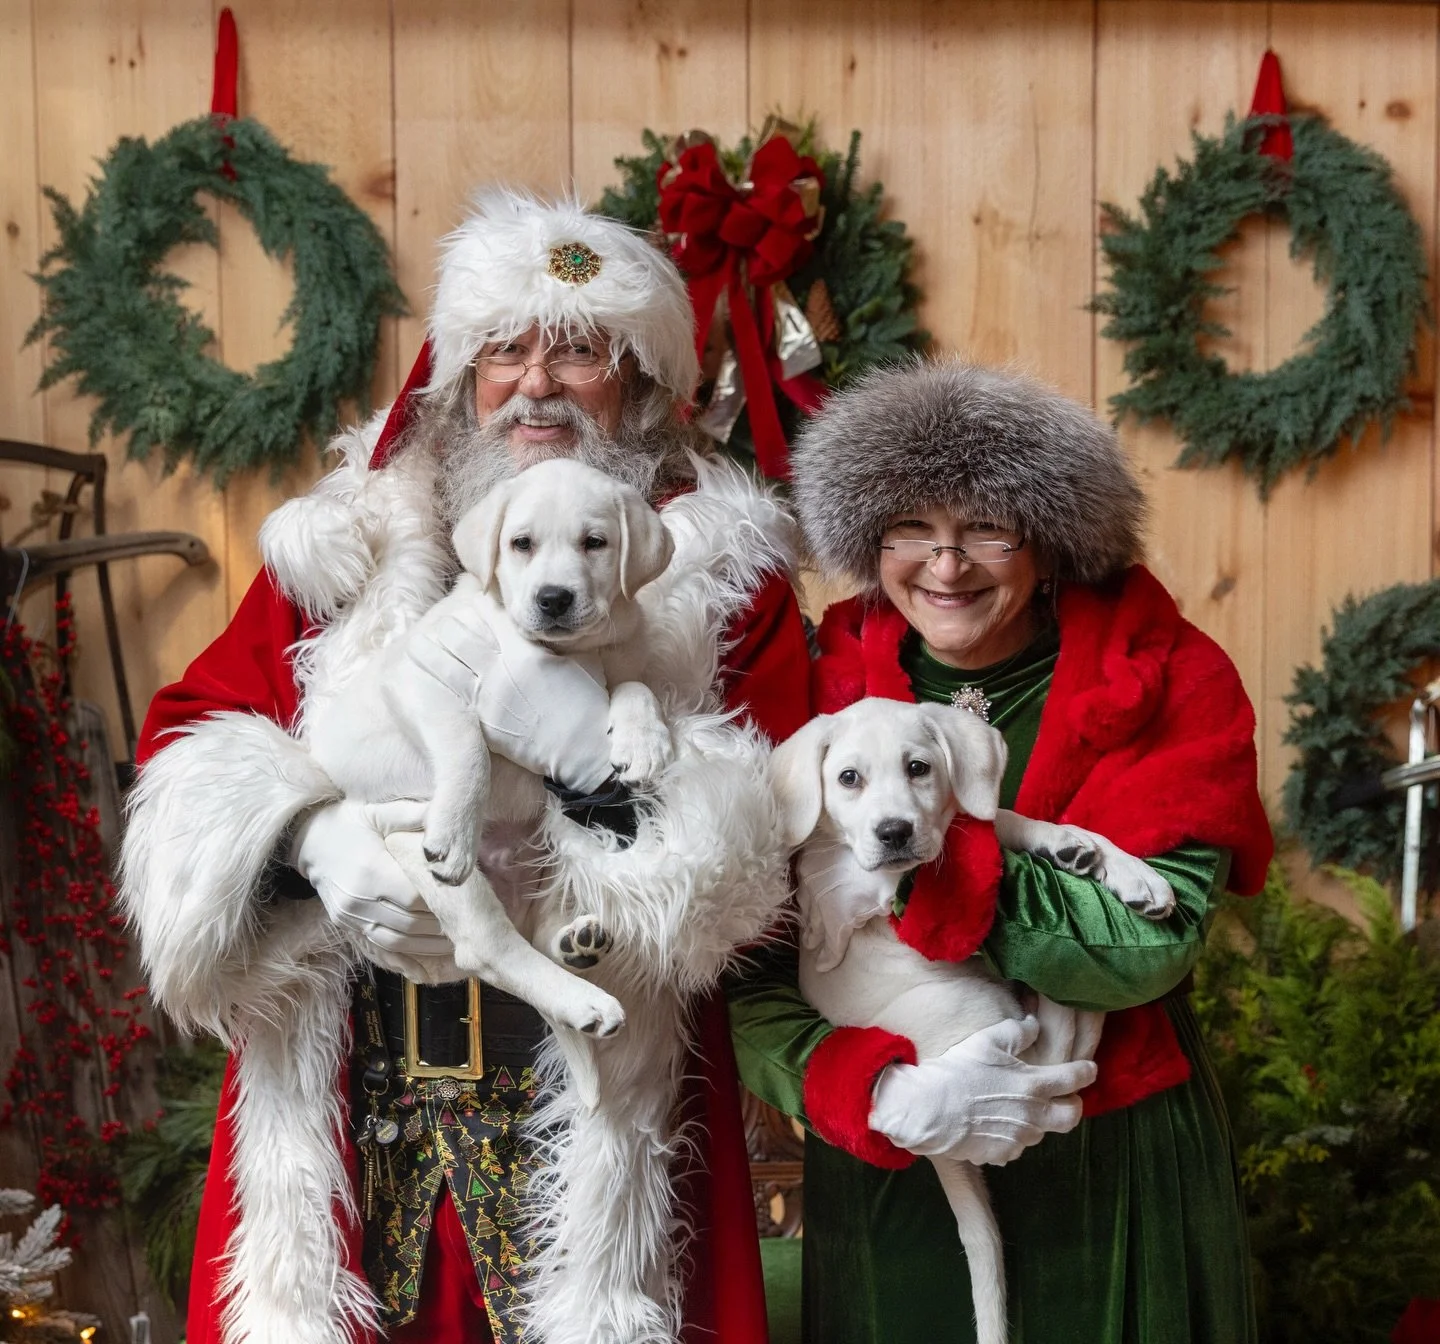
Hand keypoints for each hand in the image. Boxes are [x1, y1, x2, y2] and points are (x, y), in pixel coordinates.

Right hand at [288, 798, 454, 978]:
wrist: (306, 840)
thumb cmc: (348, 823)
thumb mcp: (378, 812)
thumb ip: (412, 815)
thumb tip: (444, 813)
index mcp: (371, 870)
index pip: (414, 896)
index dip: (439, 900)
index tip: (463, 899)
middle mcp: (359, 898)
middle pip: (409, 922)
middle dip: (439, 924)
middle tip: (467, 923)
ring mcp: (351, 916)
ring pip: (397, 940)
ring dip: (427, 945)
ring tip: (454, 942)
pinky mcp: (347, 926)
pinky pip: (380, 946)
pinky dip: (404, 954)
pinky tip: (425, 960)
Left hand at [405, 594, 615, 793]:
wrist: (581, 749)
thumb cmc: (587, 704)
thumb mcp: (580, 660)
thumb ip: (555, 640)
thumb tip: (544, 625)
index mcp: (525, 651)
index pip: (490, 615)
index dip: (480, 605)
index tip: (476, 603)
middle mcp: (500, 671)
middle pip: (458, 635)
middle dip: (450, 624)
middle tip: (447, 623)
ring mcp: (486, 697)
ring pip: (443, 664)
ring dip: (430, 650)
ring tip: (422, 643)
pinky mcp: (479, 721)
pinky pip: (447, 695)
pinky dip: (434, 680)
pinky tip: (426, 674)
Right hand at [869, 1016, 1096, 1165]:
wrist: (931, 1108)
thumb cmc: (960, 1070)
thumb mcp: (988, 1040)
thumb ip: (1018, 1032)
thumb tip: (1034, 1025)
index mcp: (1033, 1084)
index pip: (1073, 1079)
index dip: (1085, 1072)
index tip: (1090, 1068)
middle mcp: (1033, 1115)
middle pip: (1070, 1118)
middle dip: (1073, 1106)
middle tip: (1064, 1098)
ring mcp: (1018, 1138)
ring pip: (1040, 1132)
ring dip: (1036, 1120)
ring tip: (1017, 1108)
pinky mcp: (1001, 1154)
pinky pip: (1015, 1146)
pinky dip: (1011, 1135)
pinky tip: (994, 1124)